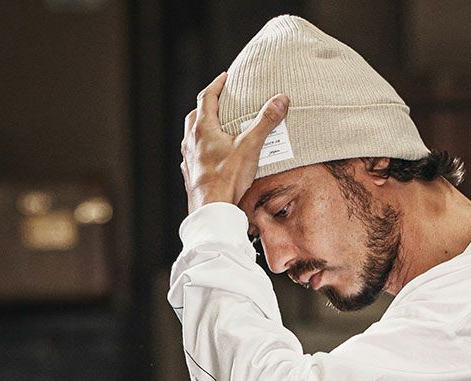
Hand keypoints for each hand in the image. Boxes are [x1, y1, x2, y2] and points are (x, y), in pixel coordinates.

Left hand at [182, 71, 288, 214]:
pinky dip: (199, 151)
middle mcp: (192, 141)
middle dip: (206, 106)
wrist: (213, 212)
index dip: (216, 85)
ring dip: (200, 128)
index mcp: (203, 129)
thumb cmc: (228, 180)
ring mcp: (189, 160)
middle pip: (195, 115)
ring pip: (191, 136)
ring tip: (212, 129)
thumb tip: (281, 100)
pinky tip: (206, 157)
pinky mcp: (190, 177)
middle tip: (217, 102)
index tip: (225, 78)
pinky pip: (192, 157)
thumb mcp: (250, 146)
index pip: (207, 97)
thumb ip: (265, 122)